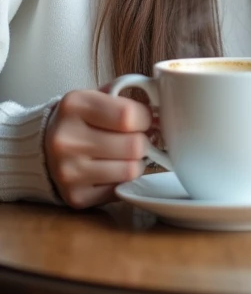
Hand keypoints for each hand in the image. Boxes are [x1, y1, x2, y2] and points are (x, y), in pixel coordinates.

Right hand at [44, 87, 151, 208]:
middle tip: (138, 138)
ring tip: (126, 154)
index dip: (146, 118)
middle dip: (144, 141)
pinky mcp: (75, 197)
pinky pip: (119, 190)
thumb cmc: (81, 118)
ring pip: (131, 170)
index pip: (129, 115)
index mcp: (74, 105)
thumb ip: (127, 96)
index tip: (145, 119)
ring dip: (137, 162)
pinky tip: (112, 168)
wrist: (42, 147)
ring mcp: (68, 171)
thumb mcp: (96, 96)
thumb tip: (165, 109)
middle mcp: (66, 139)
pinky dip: (123, 179)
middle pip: (134, 146)